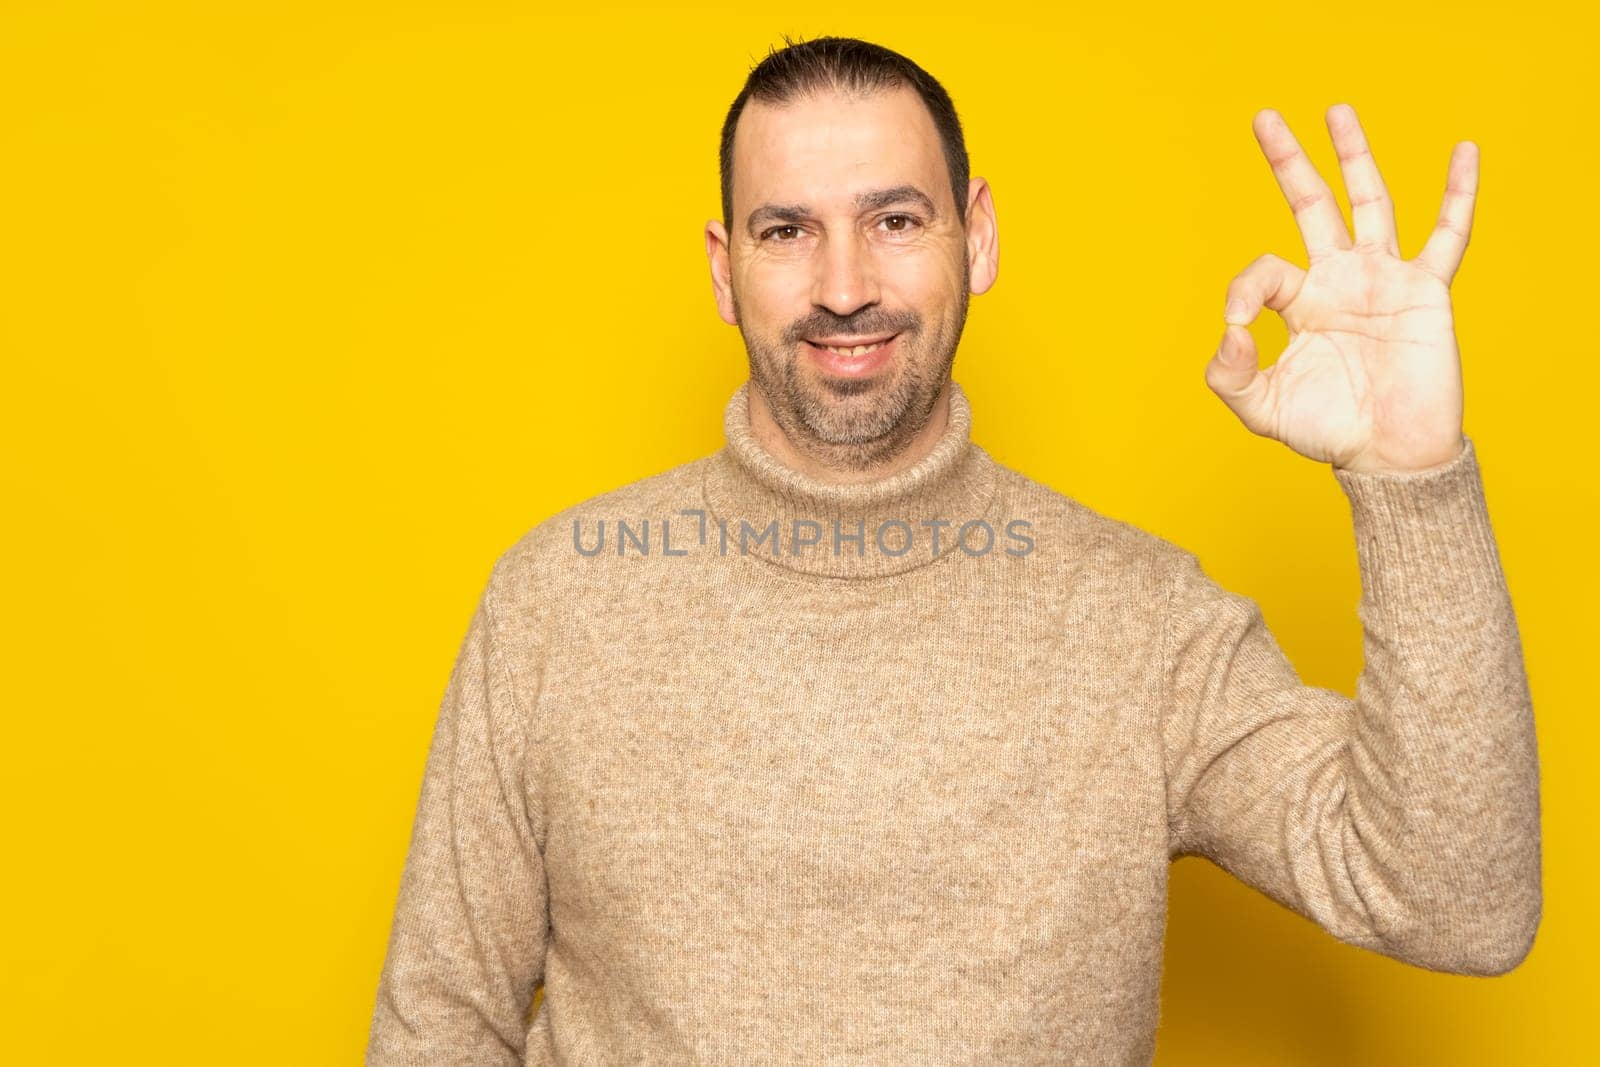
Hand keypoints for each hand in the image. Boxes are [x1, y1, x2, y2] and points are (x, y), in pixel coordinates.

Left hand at [1205, 104, 1472, 474]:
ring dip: (1353, 156)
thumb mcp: (1261, 409)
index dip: (1242, 292)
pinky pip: (1448, 234)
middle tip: (1264, 117)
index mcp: (1299, 304)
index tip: (1237, 328)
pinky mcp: (1426, 290)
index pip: (1262, 271)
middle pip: (1310, 205)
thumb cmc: (1328, 432)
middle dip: (1288, 162)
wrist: (1389, 454)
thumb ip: (1228, 376)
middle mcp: (1339, 281)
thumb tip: (1226, 333)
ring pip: (1369, 203)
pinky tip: (1464, 150)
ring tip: (1336, 111)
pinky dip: (1458, 193)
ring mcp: (1383, 279)